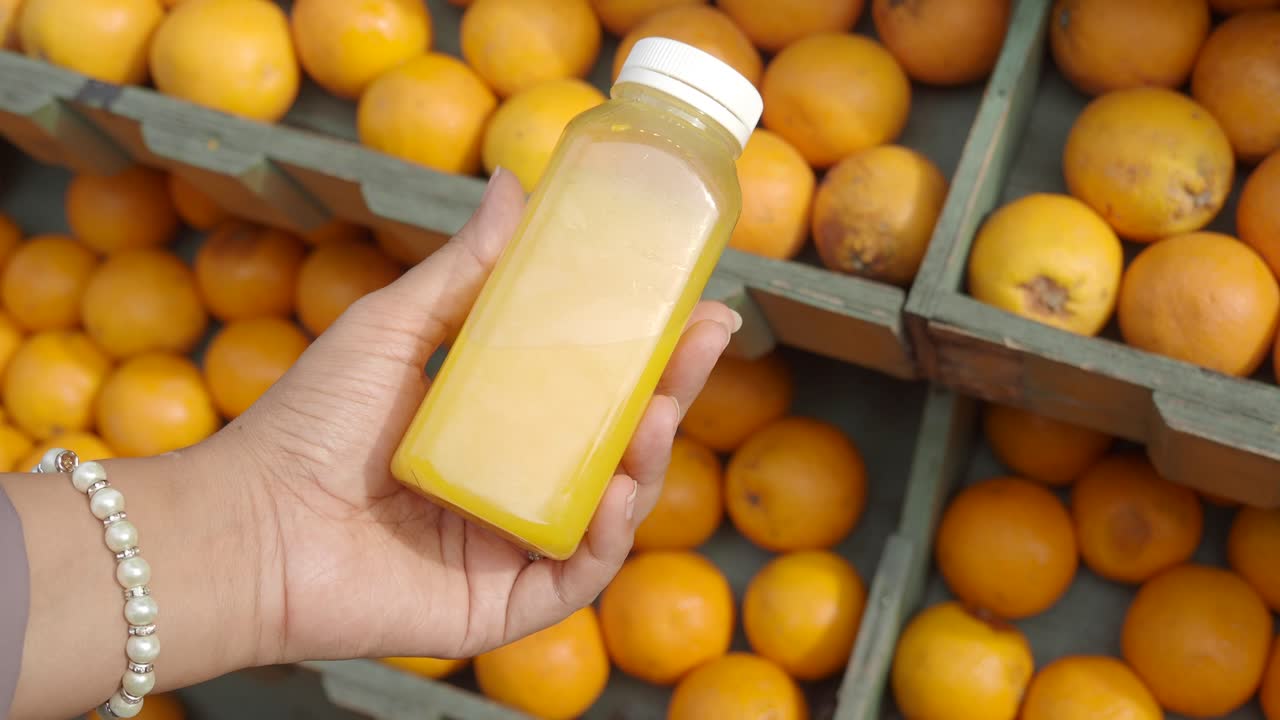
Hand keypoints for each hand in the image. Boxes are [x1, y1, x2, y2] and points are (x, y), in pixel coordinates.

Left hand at [218, 169, 739, 664]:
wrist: (249, 525)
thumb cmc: (310, 425)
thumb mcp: (395, 329)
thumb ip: (463, 268)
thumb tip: (512, 181)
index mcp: (496, 426)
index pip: (591, 387)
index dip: (647, 351)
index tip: (693, 306)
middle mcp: (514, 484)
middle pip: (615, 444)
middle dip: (670, 395)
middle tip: (706, 341)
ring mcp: (512, 545)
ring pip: (610, 509)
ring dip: (650, 462)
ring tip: (663, 415)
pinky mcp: (502, 602)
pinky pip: (577, 574)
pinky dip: (607, 538)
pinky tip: (618, 493)